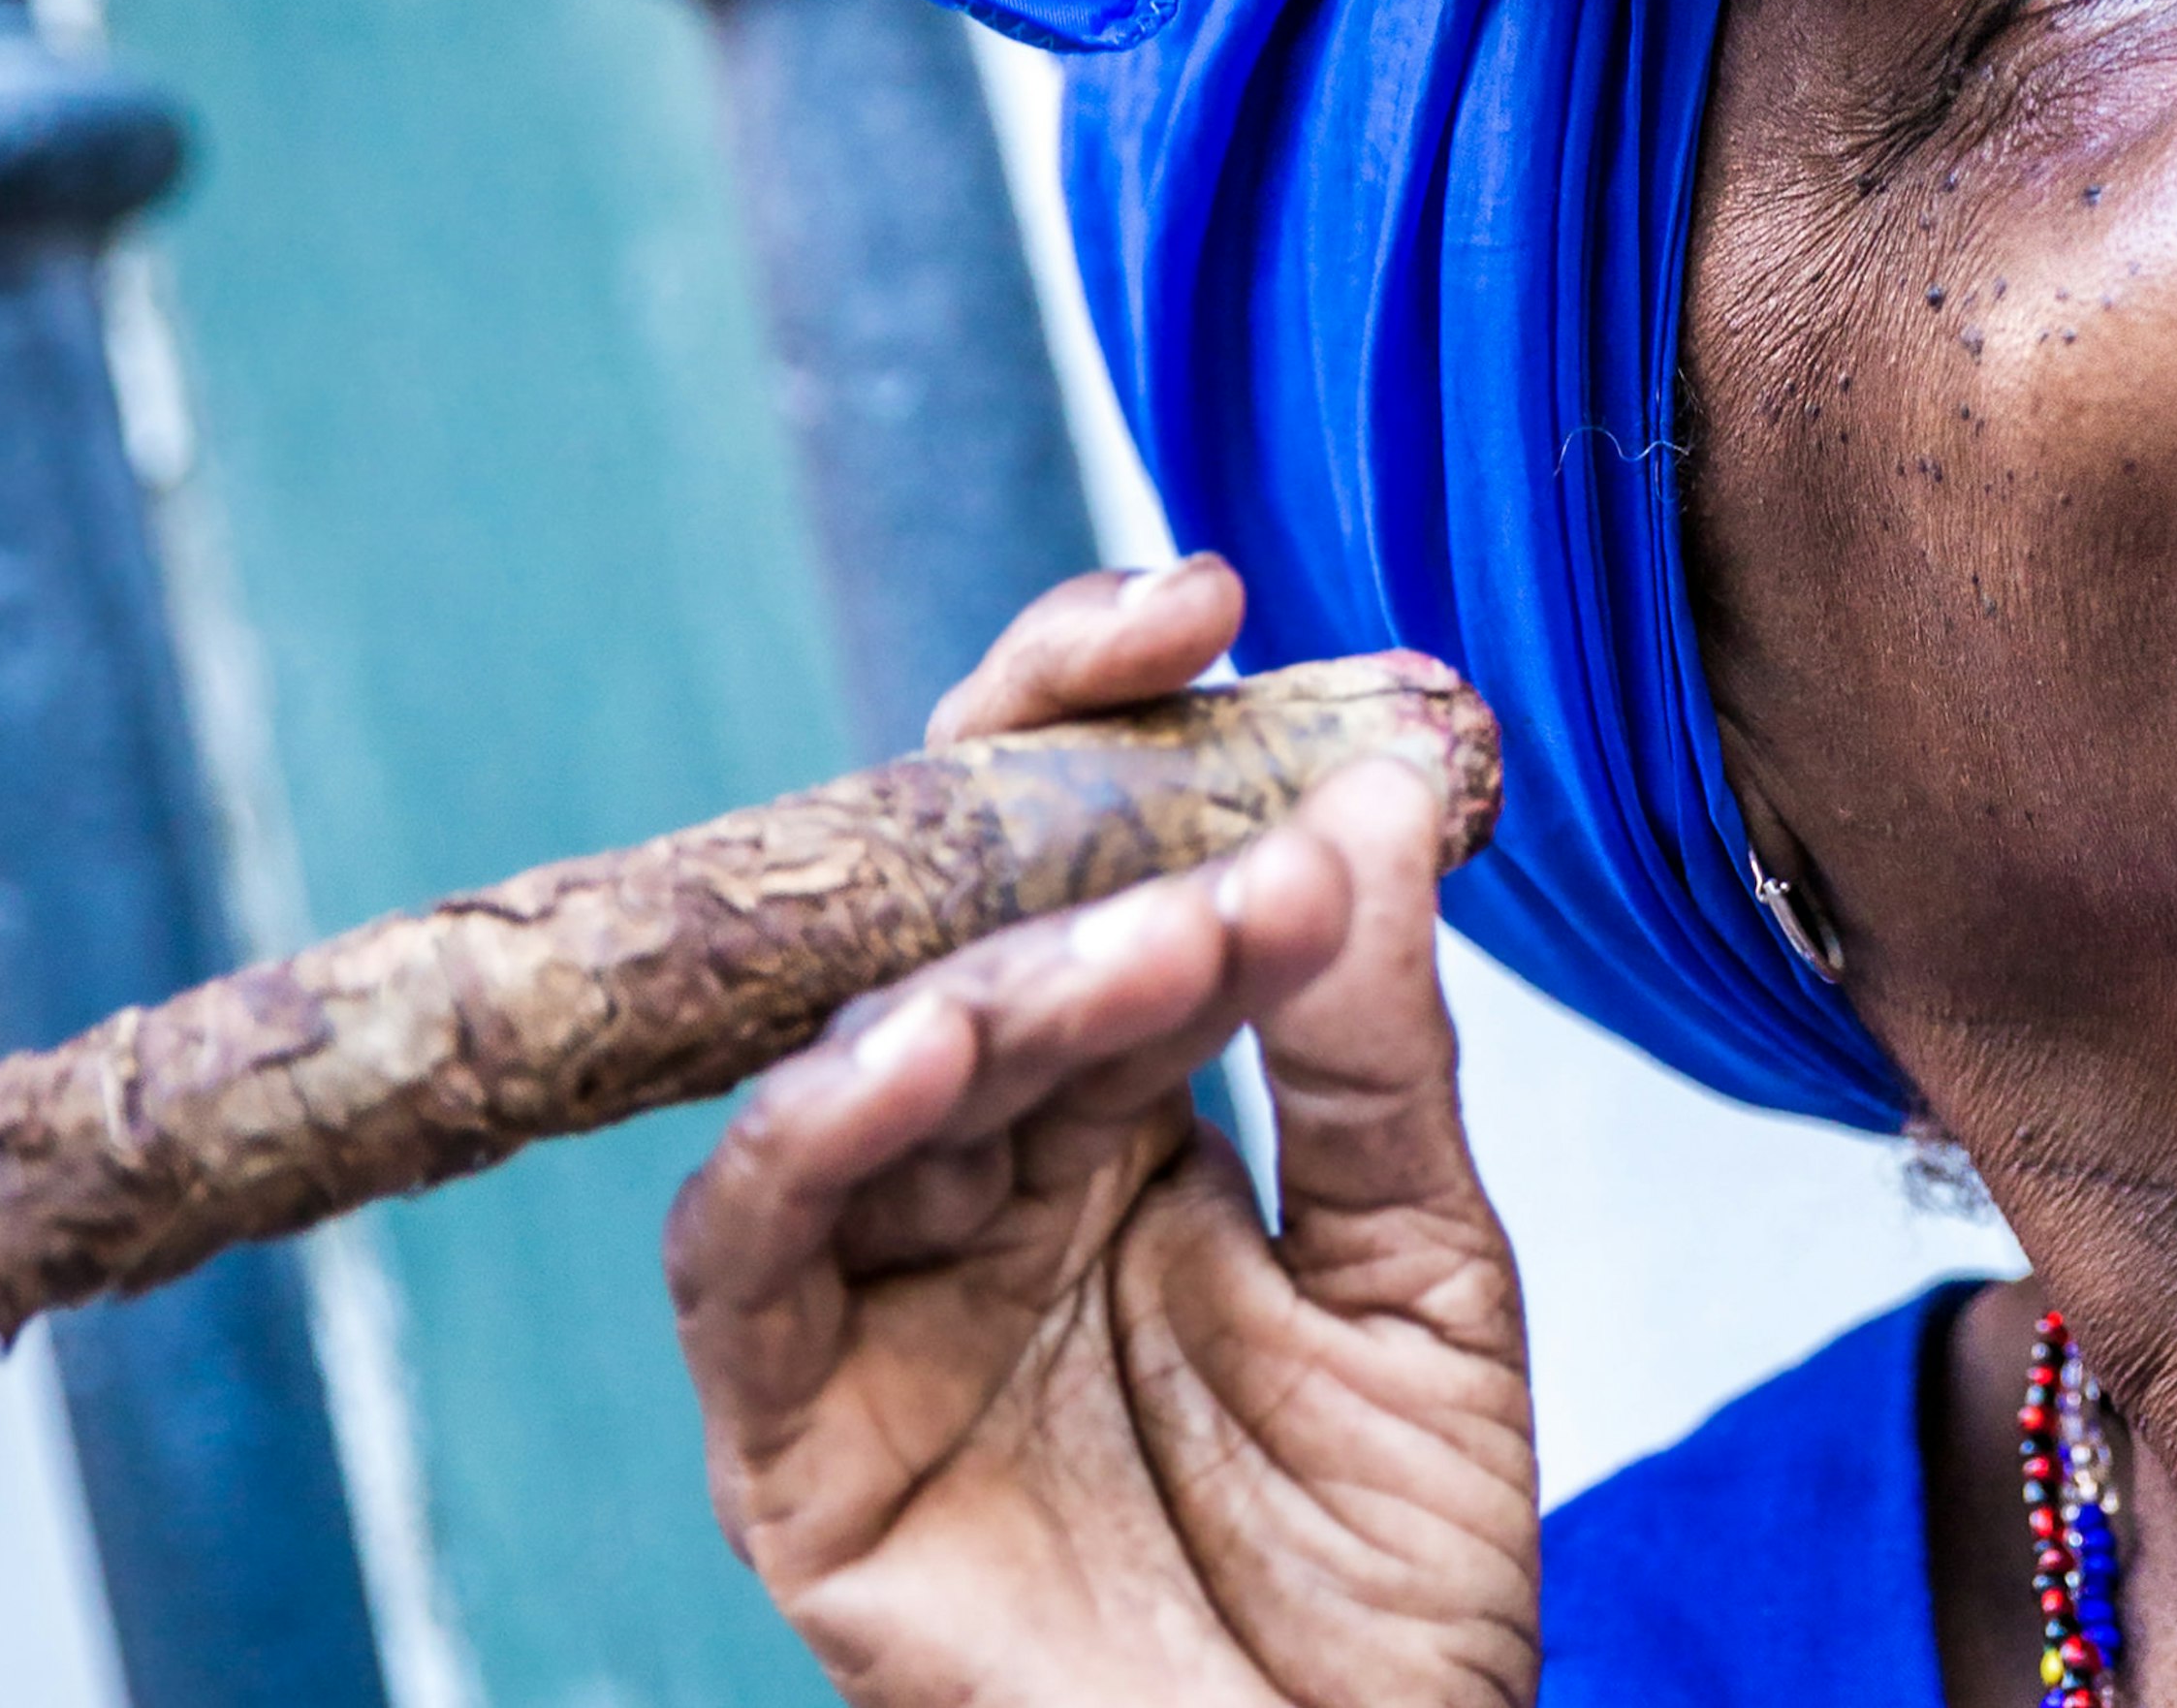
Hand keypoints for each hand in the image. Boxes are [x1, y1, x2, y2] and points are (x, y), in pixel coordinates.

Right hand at [666, 557, 1537, 1705]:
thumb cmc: (1390, 1580)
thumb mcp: (1428, 1277)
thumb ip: (1376, 1051)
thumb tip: (1370, 801)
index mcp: (1133, 1118)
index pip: (1090, 864)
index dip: (1119, 722)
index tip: (1212, 596)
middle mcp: (991, 1177)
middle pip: (958, 924)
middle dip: (1055, 814)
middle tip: (1181, 745)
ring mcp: (886, 1297)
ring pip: (863, 1064)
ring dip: (989, 976)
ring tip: (1135, 944)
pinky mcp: (798, 1436)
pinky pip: (748, 1253)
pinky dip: (810, 1137)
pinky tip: (921, 1054)